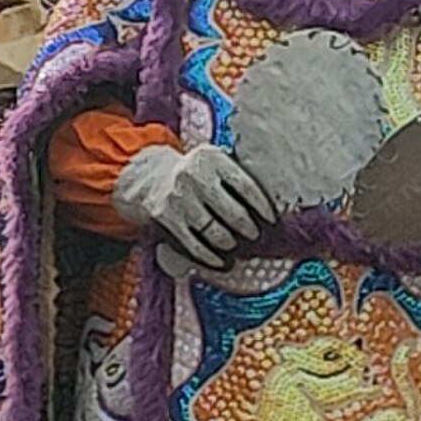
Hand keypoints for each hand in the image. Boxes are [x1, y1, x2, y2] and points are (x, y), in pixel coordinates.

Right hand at [109, 141, 276, 269]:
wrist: (149, 177)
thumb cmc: (193, 173)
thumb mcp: (212, 162)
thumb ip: (234, 176)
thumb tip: (268, 208)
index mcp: (212, 159)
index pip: (246, 186)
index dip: (262, 207)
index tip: (271, 220)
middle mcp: (195, 176)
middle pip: (233, 212)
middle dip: (249, 229)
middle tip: (255, 235)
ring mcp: (180, 198)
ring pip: (215, 232)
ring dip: (230, 243)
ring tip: (235, 246)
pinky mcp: (167, 218)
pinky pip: (195, 245)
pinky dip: (210, 257)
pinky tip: (221, 262)